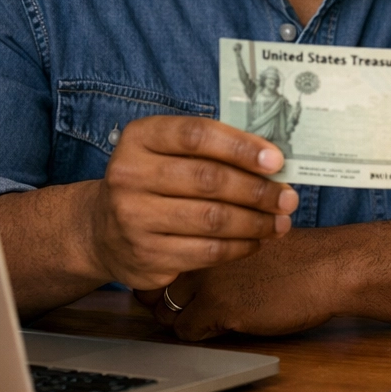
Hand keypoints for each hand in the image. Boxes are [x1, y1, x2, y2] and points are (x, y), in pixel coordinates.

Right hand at [85, 115, 298, 290]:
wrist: (102, 230)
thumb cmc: (153, 182)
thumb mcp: (167, 153)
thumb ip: (211, 149)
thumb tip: (273, 161)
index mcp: (140, 138)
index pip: (196, 135)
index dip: (241, 147)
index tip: (276, 160)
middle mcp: (130, 176)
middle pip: (209, 180)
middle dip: (258, 190)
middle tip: (288, 197)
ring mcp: (134, 219)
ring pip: (212, 220)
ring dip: (256, 222)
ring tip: (281, 221)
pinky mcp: (146, 256)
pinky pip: (206, 253)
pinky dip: (240, 247)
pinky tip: (257, 240)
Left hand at [136, 231, 336, 340]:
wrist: (329, 267)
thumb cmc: (297, 251)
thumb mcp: (249, 231)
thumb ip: (215, 240)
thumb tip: (186, 259)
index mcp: (205, 225)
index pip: (158, 251)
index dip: (162, 272)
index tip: (170, 283)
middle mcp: (197, 247)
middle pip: (153, 285)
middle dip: (163, 299)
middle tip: (182, 305)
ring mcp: (205, 278)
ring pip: (164, 311)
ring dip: (181, 318)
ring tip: (206, 315)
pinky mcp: (218, 307)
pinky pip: (187, 330)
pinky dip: (201, 332)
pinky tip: (225, 322)